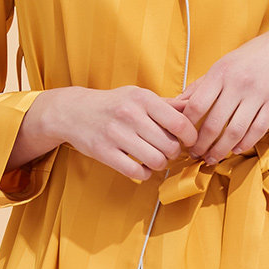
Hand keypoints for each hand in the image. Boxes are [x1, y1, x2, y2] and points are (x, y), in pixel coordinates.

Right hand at [29, 84, 198, 182]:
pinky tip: (141, 166)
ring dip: (161, 164)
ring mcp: (116, 134)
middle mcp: (130, 114)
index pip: (179, 123)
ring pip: (156, 160)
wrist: (73, 111)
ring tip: (156, 159)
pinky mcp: (104, 152)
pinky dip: (144, 173)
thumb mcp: (138, 95)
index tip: (189, 141)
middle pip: (170, 145)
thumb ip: (166, 104)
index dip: (191, 137)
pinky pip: (136, 171)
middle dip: (175, 153)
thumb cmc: (112, 104)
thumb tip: (194, 108)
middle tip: (169, 151)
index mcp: (142, 98)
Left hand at [176, 27, 268, 163]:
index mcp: (221, 72)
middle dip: (202, 145)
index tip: (184, 137)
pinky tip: (236, 149)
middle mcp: (238, 83)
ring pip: (235, 131)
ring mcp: (259, 93)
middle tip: (196, 155)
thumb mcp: (223, 65)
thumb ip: (201, 85)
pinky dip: (245, 143)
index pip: (196, 105)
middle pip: (214, 123)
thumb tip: (177, 104)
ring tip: (212, 158)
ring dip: (221, 150)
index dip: (187, 126)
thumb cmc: (249, 59)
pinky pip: (258, 129)